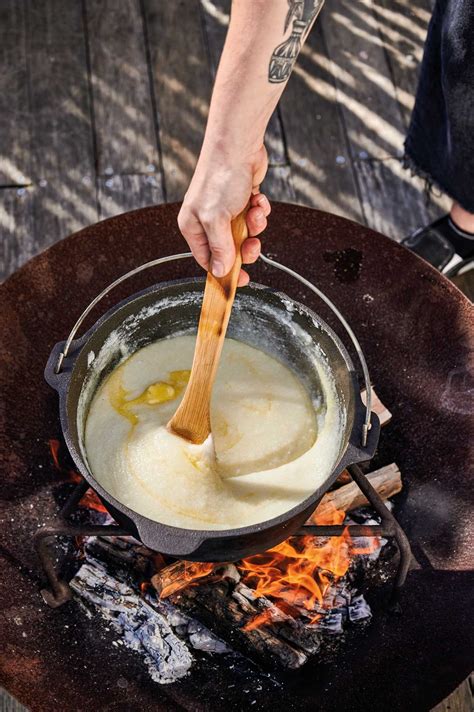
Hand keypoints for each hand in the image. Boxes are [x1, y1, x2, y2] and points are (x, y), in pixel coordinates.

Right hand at [177, 145, 270, 285]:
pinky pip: (254, 218)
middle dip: (245, 248)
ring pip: (245, 234)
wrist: (237, 145)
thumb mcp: (217, 220)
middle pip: (229, 250)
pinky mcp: (242, 201)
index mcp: (193, 227)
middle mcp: (207, 220)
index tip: (240, 280)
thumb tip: (219, 272)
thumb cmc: (220, 179)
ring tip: (256, 212)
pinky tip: (258, 200)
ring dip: (255, 226)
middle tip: (253, 245)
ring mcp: (225, 211)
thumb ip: (220, 249)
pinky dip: (260, 211)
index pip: (207, 260)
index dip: (224, 272)